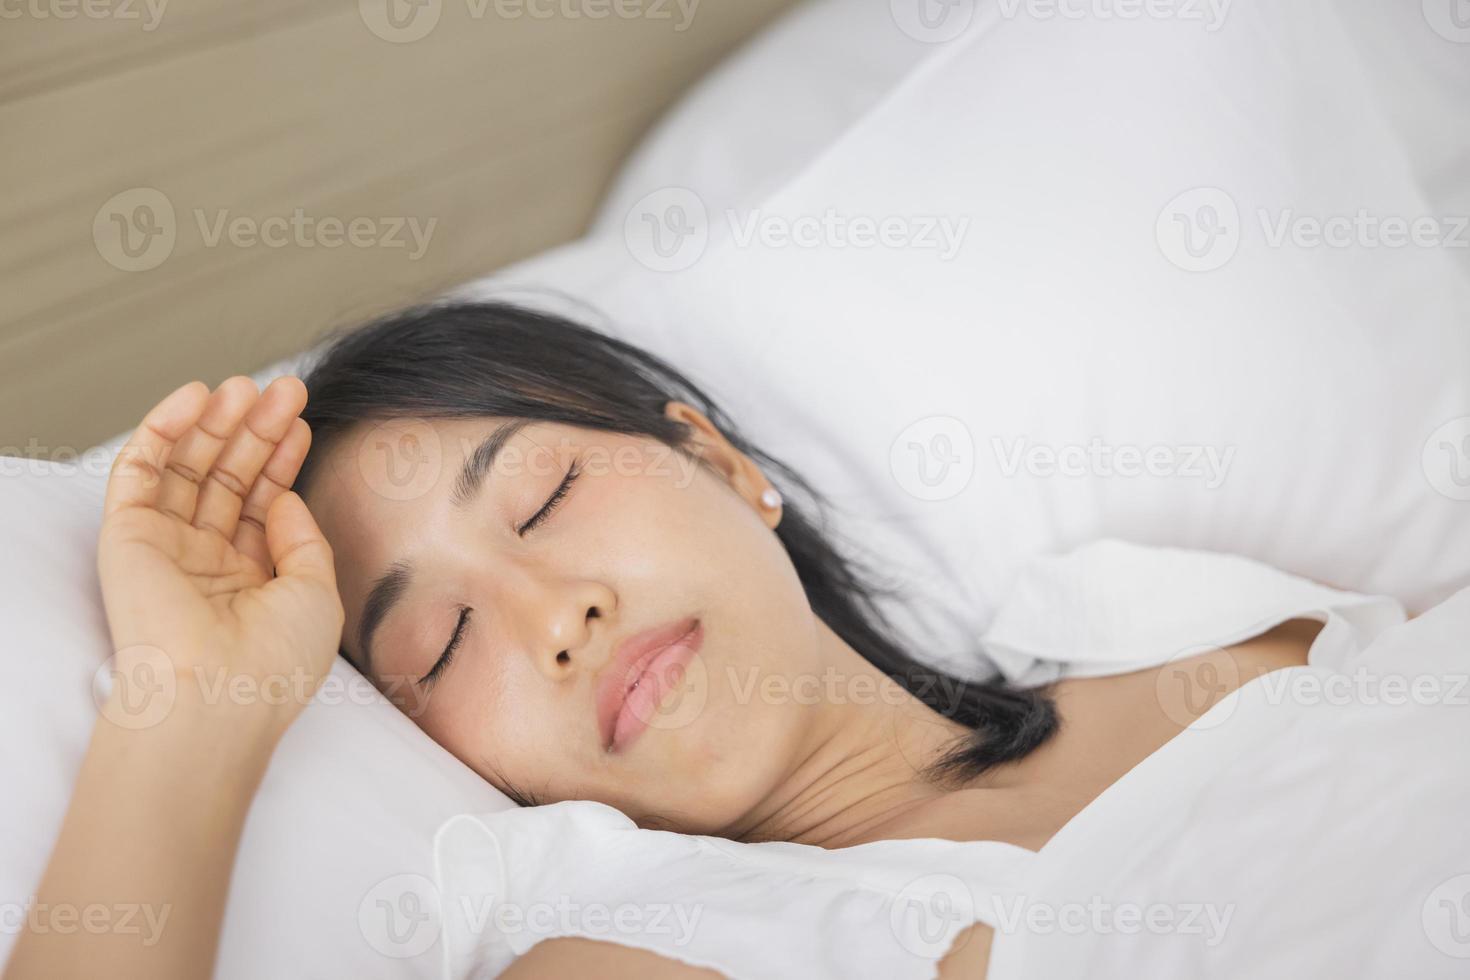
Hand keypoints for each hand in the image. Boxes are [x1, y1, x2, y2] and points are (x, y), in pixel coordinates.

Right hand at [96, 375, 343, 740]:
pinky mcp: (126, 537)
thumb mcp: (316, 593)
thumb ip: (304, 540)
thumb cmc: (274, 661)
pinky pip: (139, 471)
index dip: (282, 459)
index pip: (264, 504)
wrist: (217, 697)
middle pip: (229, 478)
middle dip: (255, 431)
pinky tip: (195, 398)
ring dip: (215, 422)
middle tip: (284, 389)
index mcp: (251, 581)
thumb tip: (286, 497)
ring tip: (245, 386)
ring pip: (188, 468)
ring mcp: (166, 548)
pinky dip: (163, 429)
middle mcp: (206, 562)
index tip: (303, 421)